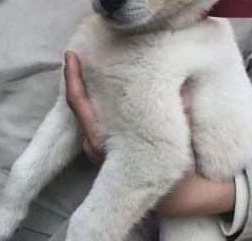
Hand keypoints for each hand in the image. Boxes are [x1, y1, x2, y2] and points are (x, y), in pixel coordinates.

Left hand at [64, 50, 235, 215]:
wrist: (176, 198)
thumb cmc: (171, 170)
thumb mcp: (174, 136)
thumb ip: (180, 109)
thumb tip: (180, 85)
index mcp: (101, 140)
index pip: (78, 103)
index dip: (72, 77)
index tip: (70, 56)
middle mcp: (93, 143)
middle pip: (78, 103)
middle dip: (77, 78)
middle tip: (81, 54)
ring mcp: (95, 146)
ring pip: (86, 110)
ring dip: (88, 88)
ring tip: (94, 66)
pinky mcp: (102, 146)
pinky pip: (95, 117)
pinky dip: (98, 100)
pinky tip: (109, 89)